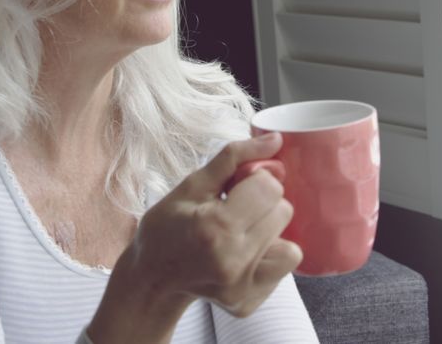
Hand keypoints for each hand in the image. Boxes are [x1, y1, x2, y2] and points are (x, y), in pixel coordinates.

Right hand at [87, 133, 301, 342]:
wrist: (151, 280)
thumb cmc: (166, 228)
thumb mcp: (192, 185)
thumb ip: (234, 158)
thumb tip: (275, 139)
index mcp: (216, 227)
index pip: (270, 188)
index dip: (256, 180)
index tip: (237, 187)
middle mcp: (234, 260)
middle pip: (283, 211)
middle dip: (263, 204)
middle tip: (236, 210)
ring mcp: (242, 286)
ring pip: (290, 239)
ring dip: (269, 231)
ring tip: (240, 233)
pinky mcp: (249, 301)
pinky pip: (285, 265)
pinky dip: (271, 253)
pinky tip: (245, 253)